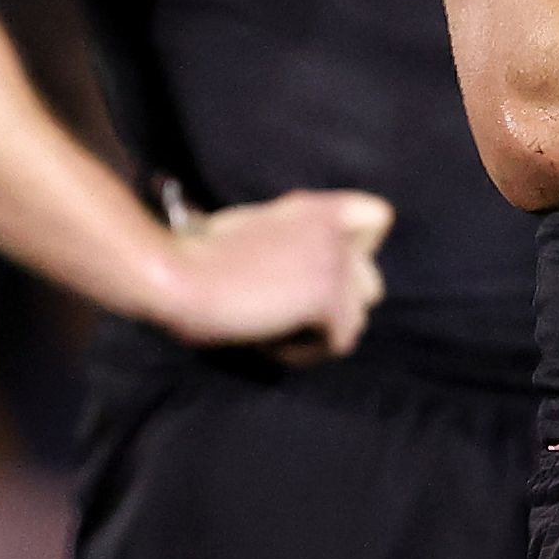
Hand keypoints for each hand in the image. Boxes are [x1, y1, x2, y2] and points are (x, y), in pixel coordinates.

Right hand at [154, 189, 393, 365]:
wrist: (179, 276)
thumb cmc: (196, 258)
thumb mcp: (251, 227)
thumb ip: (292, 238)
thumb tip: (304, 271)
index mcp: (316, 206)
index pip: (379, 217)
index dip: (359, 251)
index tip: (318, 272)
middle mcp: (335, 229)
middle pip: (370, 285)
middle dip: (334, 307)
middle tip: (285, 313)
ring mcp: (336, 262)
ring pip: (356, 319)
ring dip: (318, 333)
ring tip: (272, 329)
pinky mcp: (328, 296)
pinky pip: (339, 343)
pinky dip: (305, 352)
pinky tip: (269, 342)